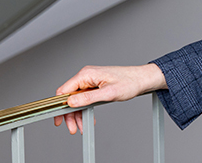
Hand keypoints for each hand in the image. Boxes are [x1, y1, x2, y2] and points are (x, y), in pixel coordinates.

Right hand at [53, 64, 167, 133]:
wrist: (142, 79)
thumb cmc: (130, 82)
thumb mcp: (108, 93)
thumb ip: (88, 97)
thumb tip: (71, 101)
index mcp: (87, 74)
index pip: (64, 90)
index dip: (59, 106)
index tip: (59, 119)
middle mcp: (86, 76)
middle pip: (69, 97)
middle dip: (69, 114)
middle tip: (72, 128)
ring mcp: (90, 81)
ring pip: (76, 100)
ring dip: (77, 114)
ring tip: (80, 128)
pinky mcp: (95, 85)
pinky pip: (84, 99)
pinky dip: (84, 110)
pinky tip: (88, 120)